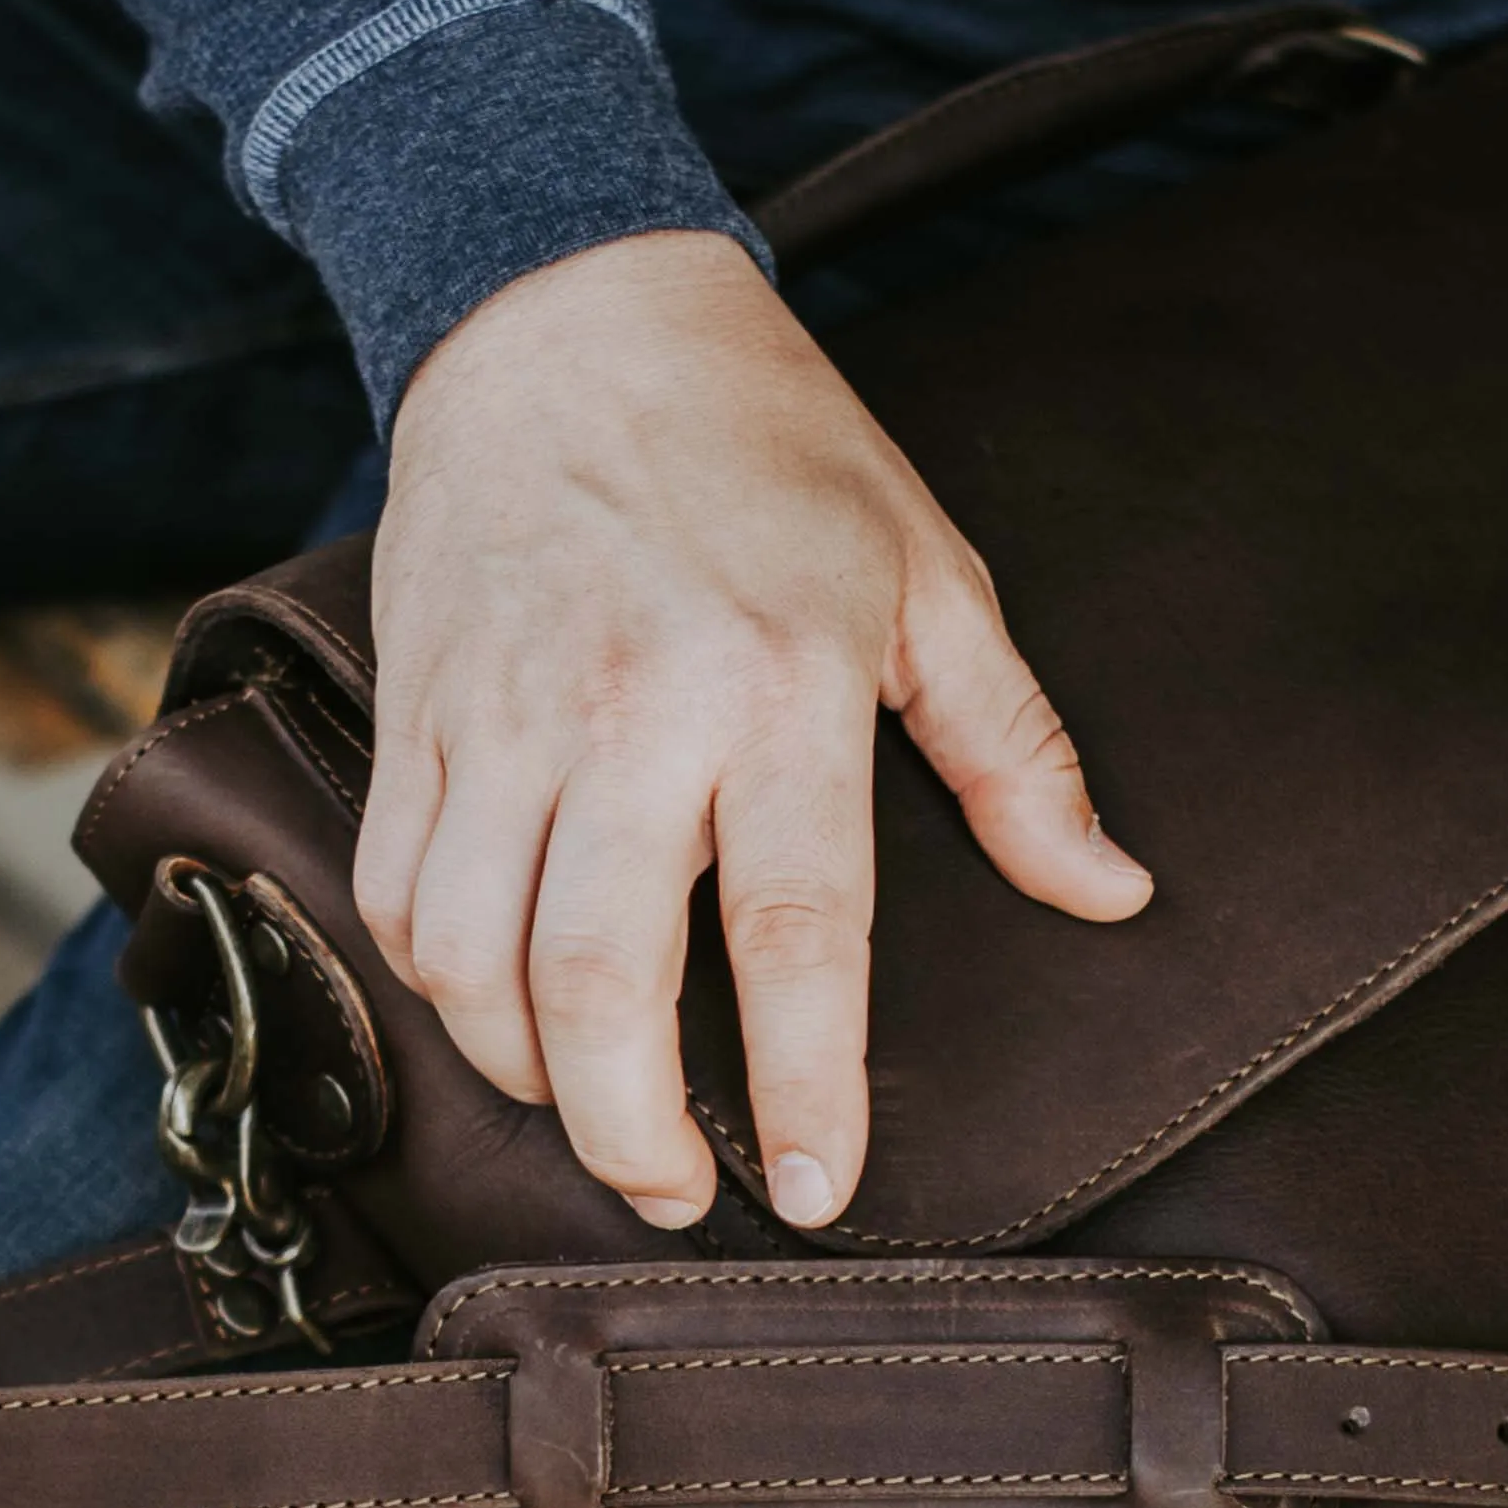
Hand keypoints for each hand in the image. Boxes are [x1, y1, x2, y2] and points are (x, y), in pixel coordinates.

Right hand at [353, 230, 1149, 1228]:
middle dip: (627, 1128)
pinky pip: (398, 891)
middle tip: (675, 1193)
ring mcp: (502, 713)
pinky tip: (501, 1013)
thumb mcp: (930, 581)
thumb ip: (1016, 755)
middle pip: (596, 975)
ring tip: (596, 1111)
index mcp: (780, 685)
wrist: (570, 313)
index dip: (802, 1082)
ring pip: (471, 956)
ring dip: (528, 1073)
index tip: (810, 1188)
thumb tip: (1109, 891)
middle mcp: (628, 709)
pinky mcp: (415, 709)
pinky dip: (438, 986)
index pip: (795, 928)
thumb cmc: (771, 451)